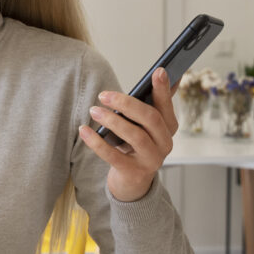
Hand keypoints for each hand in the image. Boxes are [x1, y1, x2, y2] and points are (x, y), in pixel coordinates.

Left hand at [78, 68, 179, 201]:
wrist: (132, 182)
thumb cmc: (135, 145)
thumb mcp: (145, 126)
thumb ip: (152, 103)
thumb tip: (162, 71)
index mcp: (168, 128)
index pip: (167, 106)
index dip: (163, 89)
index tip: (158, 70)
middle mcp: (165, 144)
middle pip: (150, 118)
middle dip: (126, 103)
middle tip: (103, 95)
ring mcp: (152, 160)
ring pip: (135, 136)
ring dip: (112, 120)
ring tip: (93, 110)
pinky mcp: (134, 173)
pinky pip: (113, 156)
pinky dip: (97, 142)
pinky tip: (84, 130)